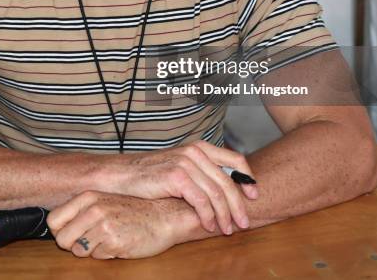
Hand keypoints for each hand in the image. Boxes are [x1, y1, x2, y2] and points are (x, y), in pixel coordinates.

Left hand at [47, 191, 180, 258]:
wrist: (164, 216)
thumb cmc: (134, 210)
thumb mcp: (104, 201)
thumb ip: (82, 210)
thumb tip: (57, 226)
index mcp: (88, 196)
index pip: (53, 219)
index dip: (60, 231)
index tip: (70, 233)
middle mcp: (93, 208)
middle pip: (61, 239)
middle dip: (74, 244)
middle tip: (91, 239)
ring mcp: (103, 225)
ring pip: (78, 251)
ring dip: (91, 249)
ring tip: (107, 238)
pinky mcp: (114, 241)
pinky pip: (97, 257)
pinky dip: (106, 254)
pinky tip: (118, 242)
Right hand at [99, 141, 257, 234]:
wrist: (122, 176)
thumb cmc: (151, 175)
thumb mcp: (180, 167)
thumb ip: (202, 172)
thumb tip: (227, 189)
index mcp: (199, 147)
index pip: (235, 159)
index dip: (247, 178)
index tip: (254, 195)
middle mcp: (194, 152)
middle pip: (228, 180)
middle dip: (239, 205)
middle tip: (244, 223)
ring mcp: (185, 163)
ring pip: (216, 193)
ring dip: (225, 215)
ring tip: (226, 230)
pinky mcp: (176, 176)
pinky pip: (201, 200)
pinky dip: (208, 216)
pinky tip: (208, 226)